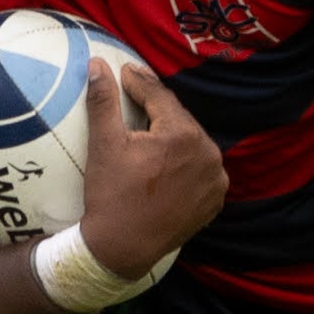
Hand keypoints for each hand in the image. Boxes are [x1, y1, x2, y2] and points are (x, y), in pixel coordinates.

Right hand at [72, 59, 225, 277]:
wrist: (122, 249)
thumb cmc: (110, 195)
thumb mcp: (104, 145)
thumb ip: (104, 101)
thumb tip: (97, 64)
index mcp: (183, 136)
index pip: (160, 98)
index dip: (140, 83)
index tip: (126, 72)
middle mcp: (208, 154)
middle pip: (179, 120)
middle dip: (158, 108)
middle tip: (137, 95)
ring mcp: (216, 179)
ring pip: (192, 144)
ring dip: (174, 134)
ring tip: (152, 127)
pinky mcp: (215, 199)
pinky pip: (201, 170)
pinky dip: (186, 162)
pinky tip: (168, 160)